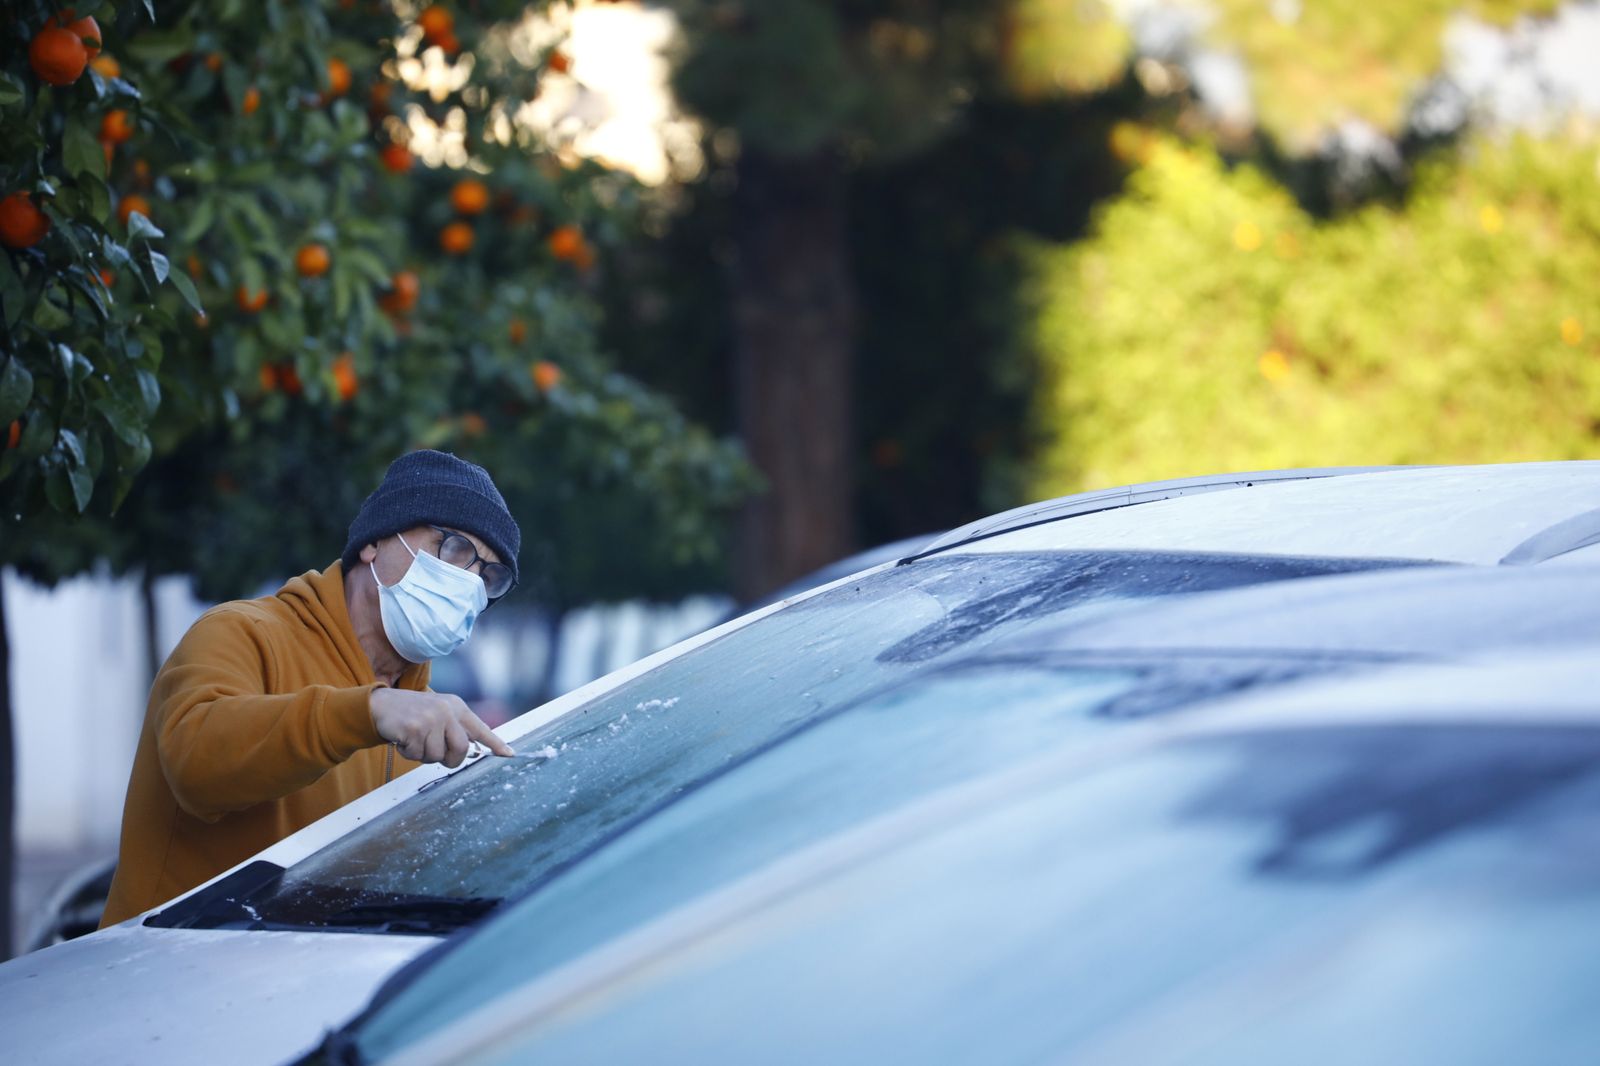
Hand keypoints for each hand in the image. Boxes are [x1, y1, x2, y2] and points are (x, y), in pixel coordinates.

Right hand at [369, 687, 514, 767]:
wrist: (382, 704)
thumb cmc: (413, 714)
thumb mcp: (439, 714)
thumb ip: (456, 729)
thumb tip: (473, 750)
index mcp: (456, 707)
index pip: (481, 728)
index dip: (496, 744)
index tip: (510, 754)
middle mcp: (447, 710)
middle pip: (462, 750)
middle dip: (450, 759)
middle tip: (436, 753)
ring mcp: (431, 718)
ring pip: (438, 756)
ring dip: (424, 755)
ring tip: (415, 740)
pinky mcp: (414, 728)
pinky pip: (418, 755)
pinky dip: (409, 753)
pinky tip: (404, 739)